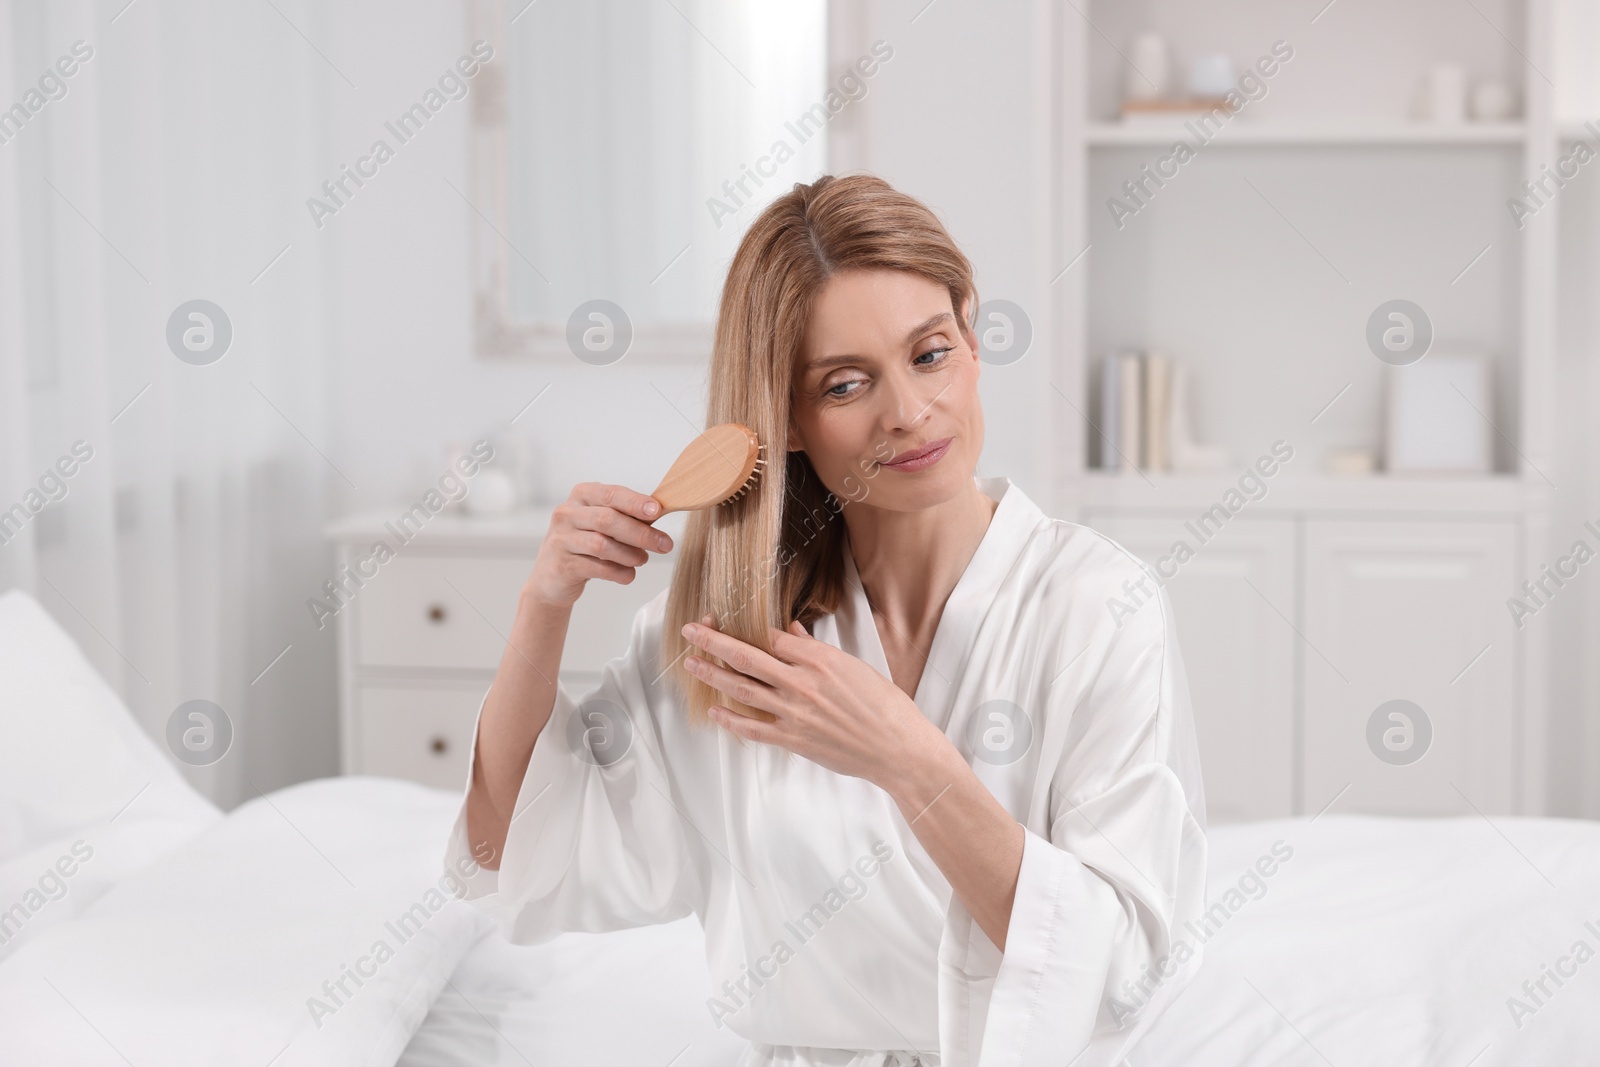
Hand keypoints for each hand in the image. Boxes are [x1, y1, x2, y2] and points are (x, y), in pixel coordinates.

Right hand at [525, 483, 672, 608]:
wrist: (552, 577)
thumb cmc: (586, 544)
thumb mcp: (602, 523)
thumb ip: (627, 516)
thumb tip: (659, 513)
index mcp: (581, 495)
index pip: (611, 494)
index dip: (635, 502)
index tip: (657, 511)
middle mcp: (567, 514)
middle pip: (607, 520)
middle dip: (640, 533)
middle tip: (664, 544)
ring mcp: (561, 539)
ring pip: (602, 545)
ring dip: (630, 554)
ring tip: (643, 560)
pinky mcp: (561, 565)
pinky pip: (596, 568)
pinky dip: (619, 572)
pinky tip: (628, 575)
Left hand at [680, 618, 939, 788]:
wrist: (898, 748)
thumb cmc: (884, 706)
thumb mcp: (853, 667)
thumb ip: (816, 651)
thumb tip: (792, 632)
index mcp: (818, 659)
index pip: (770, 637)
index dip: (743, 627)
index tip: (724, 621)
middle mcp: (801, 683)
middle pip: (745, 657)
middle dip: (713, 642)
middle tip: (690, 631)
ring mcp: (794, 712)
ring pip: (741, 689)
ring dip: (713, 675)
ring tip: (691, 664)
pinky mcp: (793, 739)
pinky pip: (752, 728)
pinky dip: (730, 720)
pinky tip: (714, 711)